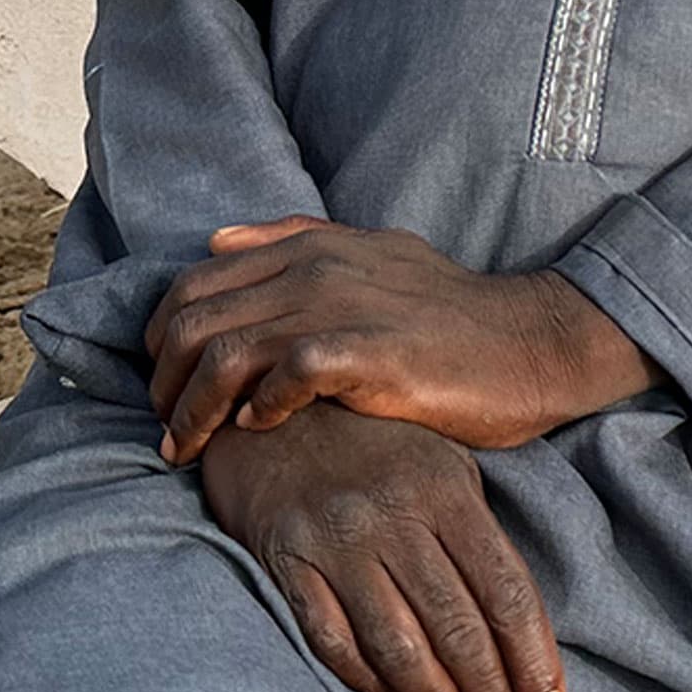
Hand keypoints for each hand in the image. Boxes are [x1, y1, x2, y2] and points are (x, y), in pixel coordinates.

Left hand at [147, 219, 646, 465]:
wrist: (530, 343)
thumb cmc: (449, 313)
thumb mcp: (371, 255)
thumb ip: (294, 241)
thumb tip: (217, 240)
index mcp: (306, 245)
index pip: (191, 284)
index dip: (161, 342)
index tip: (166, 389)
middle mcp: (313, 267)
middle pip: (191, 322)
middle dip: (163, 385)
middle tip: (170, 432)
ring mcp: (340, 307)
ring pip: (222, 355)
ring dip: (194, 411)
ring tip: (190, 451)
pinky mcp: (369, 353)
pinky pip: (281, 378)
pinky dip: (256, 409)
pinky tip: (261, 431)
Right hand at [198, 403, 564, 691]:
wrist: (275, 413)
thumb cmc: (376, 447)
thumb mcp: (440, 463)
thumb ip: (477, 533)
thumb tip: (523, 627)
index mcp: (445, 490)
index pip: (505, 591)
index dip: (534, 658)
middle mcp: (393, 515)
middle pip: (457, 626)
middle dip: (492, 690)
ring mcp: (337, 541)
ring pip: (398, 645)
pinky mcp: (289, 563)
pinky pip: (333, 644)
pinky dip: (368, 683)